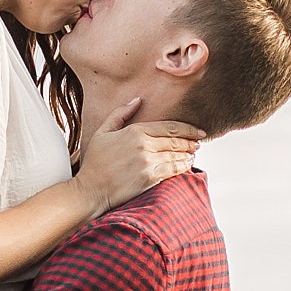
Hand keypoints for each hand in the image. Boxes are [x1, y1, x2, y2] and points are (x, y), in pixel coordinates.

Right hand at [75, 101, 203, 212]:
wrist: (90, 190)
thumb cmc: (95, 162)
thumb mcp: (102, 132)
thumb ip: (120, 114)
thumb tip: (137, 100)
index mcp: (135, 131)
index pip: (169, 127)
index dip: (187, 129)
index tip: (198, 131)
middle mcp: (144, 145)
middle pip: (176, 141)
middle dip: (191, 141)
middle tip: (199, 142)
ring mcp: (148, 162)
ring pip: (177, 156)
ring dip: (189, 154)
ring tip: (193, 154)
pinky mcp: (150, 178)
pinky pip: (173, 170)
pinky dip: (183, 167)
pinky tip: (186, 165)